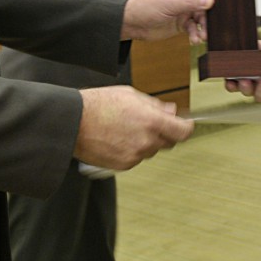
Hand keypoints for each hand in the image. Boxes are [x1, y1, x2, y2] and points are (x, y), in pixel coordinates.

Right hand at [75, 85, 193, 170]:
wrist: (74, 122)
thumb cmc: (99, 105)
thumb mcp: (131, 95)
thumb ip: (155, 105)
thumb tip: (171, 111)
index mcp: (152, 121)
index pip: (183, 132)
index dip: (187, 128)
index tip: (186, 125)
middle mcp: (146, 141)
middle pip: (168, 142)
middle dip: (164, 132)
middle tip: (150, 122)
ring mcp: (135, 155)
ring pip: (151, 150)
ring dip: (146, 141)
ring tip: (126, 128)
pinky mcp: (124, 165)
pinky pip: (137, 158)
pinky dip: (132, 150)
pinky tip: (118, 138)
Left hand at [121, 0, 211, 43]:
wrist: (133, 24)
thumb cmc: (146, 6)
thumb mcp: (170, 3)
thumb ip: (191, 2)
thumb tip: (209, 0)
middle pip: (208, 2)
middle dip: (212, 13)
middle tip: (214, 23)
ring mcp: (185, 10)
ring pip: (203, 17)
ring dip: (205, 27)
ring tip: (203, 36)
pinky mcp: (183, 23)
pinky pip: (195, 28)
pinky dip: (196, 34)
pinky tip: (194, 39)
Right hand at [225, 40, 260, 103]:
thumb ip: (259, 48)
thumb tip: (244, 45)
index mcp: (257, 72)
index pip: (239, 79)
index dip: (231, 79)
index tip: (228, 76)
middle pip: (245, 91)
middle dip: (240, 86)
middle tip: (242, 80)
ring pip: (258, 97)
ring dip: (259, 88)